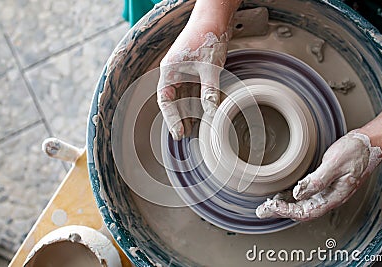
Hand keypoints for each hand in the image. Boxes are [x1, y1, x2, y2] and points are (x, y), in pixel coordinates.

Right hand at [156, 0, 242, 139]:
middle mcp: (174, 72)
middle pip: (173, 101)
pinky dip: (198, 101)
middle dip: (180, 117)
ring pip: (184, 96)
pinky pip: (193, 89)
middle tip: (187, 134)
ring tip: (195, 128)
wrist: (215, 17)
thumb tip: (211, 112)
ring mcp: (184, 71)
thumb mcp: (210, 68)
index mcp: (169, 71)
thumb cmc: (207, 36)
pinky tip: (204, 111)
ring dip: (189, 111)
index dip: (171, 118)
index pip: (165, 101)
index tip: (178, 133)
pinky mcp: (194, 69)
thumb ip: (210, 91)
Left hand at [256, 131, 381, 220]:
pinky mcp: (325, 183)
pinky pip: (306, 195)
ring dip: (285, 206)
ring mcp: (327, 191)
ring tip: (268, 204)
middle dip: (281, 211)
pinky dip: (292, 197)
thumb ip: (317, 181)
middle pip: (302, 211)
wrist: (367, 142)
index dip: (287, 211)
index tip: (272, 206)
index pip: (307, 212)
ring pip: (303, 204)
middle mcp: (329, 197)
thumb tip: (299, 194)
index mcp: (334, 196)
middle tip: (263, 210)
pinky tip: (282, 195)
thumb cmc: (355, 151)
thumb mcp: (335, 164)